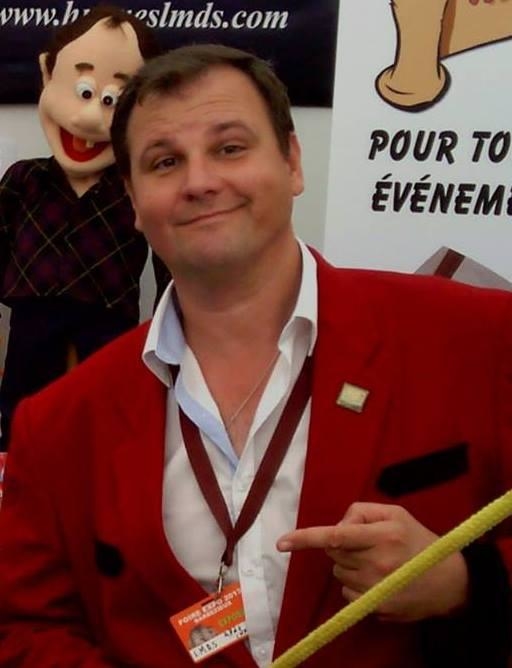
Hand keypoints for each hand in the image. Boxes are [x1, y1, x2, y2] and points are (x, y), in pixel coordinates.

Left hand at [277, 502, 467, 621]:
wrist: (448, 582)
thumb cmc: (419, 541)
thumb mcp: (395, 514)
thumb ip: (362, 511)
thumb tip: (338, 524)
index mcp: (382, 535)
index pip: (335, 535)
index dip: (305, 538)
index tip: (281, 542)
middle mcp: (376, 563)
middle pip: (333, 552)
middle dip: (341, 545)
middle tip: (366, 543)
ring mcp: (375, 588)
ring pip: (338, 572)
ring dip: (348, 564)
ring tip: (375, 561)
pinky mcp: (375, 607)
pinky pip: (346, 592)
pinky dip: (354, 583)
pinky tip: (376, 579)